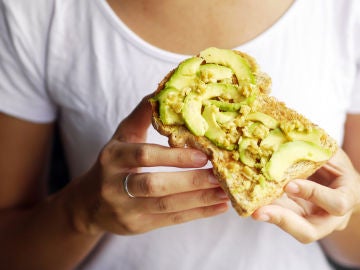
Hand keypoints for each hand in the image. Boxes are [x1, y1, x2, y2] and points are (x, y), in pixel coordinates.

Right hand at [69, 96, 228, 235]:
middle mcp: (115, 185)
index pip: (144, 156)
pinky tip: (218, 207)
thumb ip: (143, 115)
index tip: (202, 155)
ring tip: (226, 192)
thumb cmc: (114, 162)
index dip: (173, 157)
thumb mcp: (123, 136)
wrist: (90, 203)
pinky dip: (198, 214)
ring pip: (167, 206)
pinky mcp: (137, 226)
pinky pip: (171, 220)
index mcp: (114, 157)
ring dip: (200, 199)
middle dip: (191, 182)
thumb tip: (165, 90)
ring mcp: (126, 209)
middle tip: (221, 176)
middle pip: (155, 185)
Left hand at [252, 149, 359, 242]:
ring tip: (252, 210)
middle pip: (311, 231)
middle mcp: (330, 217)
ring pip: (293, 229)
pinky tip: (252, 203)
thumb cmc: (335, 164)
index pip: (336, 203)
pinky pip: (281, 217)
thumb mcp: (330, 155)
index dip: (314, 194)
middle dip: (284, 221)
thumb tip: (287, 136)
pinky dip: (267, 210)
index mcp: (346, 197)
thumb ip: (316, 152)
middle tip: (260, 211)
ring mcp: (311, 221)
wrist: (334, 178)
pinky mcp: (294, 218)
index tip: (289, 185)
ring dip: (271, 218)